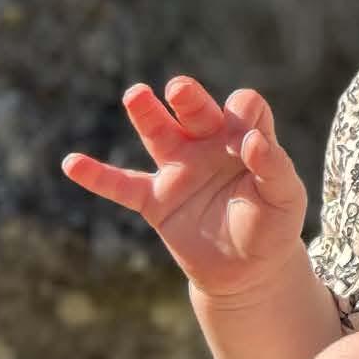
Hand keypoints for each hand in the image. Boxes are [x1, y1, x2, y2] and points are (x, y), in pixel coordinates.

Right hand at [62, 76, 306, 300]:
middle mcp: (208, 145)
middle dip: (189, 99)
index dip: (245, 114)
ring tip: (136, 94)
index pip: (244, 109)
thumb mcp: (286, 198)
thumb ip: (274, 167)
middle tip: (179, 89)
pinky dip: (97, 176)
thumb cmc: (273, 225)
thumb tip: (252, 141)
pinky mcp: (157, 201)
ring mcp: (179, 170)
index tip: (248, 140)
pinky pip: (122, 185)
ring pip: (159, 134)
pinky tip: (72, 163)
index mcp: (244, 138)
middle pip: (196, 111)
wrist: (248, 269)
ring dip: (147, 114)